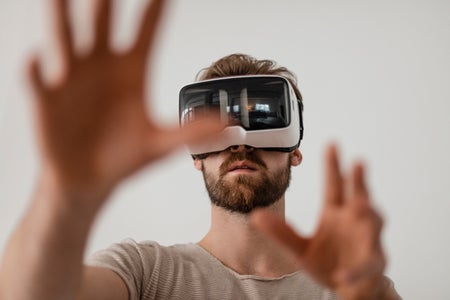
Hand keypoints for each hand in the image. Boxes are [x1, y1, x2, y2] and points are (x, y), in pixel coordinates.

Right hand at [28, 0, 221, 198]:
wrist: (89, 179)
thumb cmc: (124, 158)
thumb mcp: (158, 145)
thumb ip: (189, 132)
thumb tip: (225, 123)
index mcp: (131, 72)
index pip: (145, 33)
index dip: (154, 11)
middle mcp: (102, 66)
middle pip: (103, 23)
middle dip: (105, 2)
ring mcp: (72, 78)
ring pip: (65, 38)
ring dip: (62, 17)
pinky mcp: (46, 98)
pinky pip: (37, 77)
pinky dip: (36, 68)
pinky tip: (40, 60)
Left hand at [251, 145, 388, 299]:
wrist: (349, 288)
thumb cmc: (328, 262)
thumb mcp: (299, 248)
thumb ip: (280, 232)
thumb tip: (255, 215)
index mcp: (334, 213)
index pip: (334, 185)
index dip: (333, 166)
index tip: (331, 144)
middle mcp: (353, 221)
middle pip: (358, 196)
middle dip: (358, 180)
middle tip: (357, 162)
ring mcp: (367, 240)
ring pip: (372, 223)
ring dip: (368, 214)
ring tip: (360, 206)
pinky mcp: (373, 263)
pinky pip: (366, 265)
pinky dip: (356, 270)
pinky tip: (343, 275)